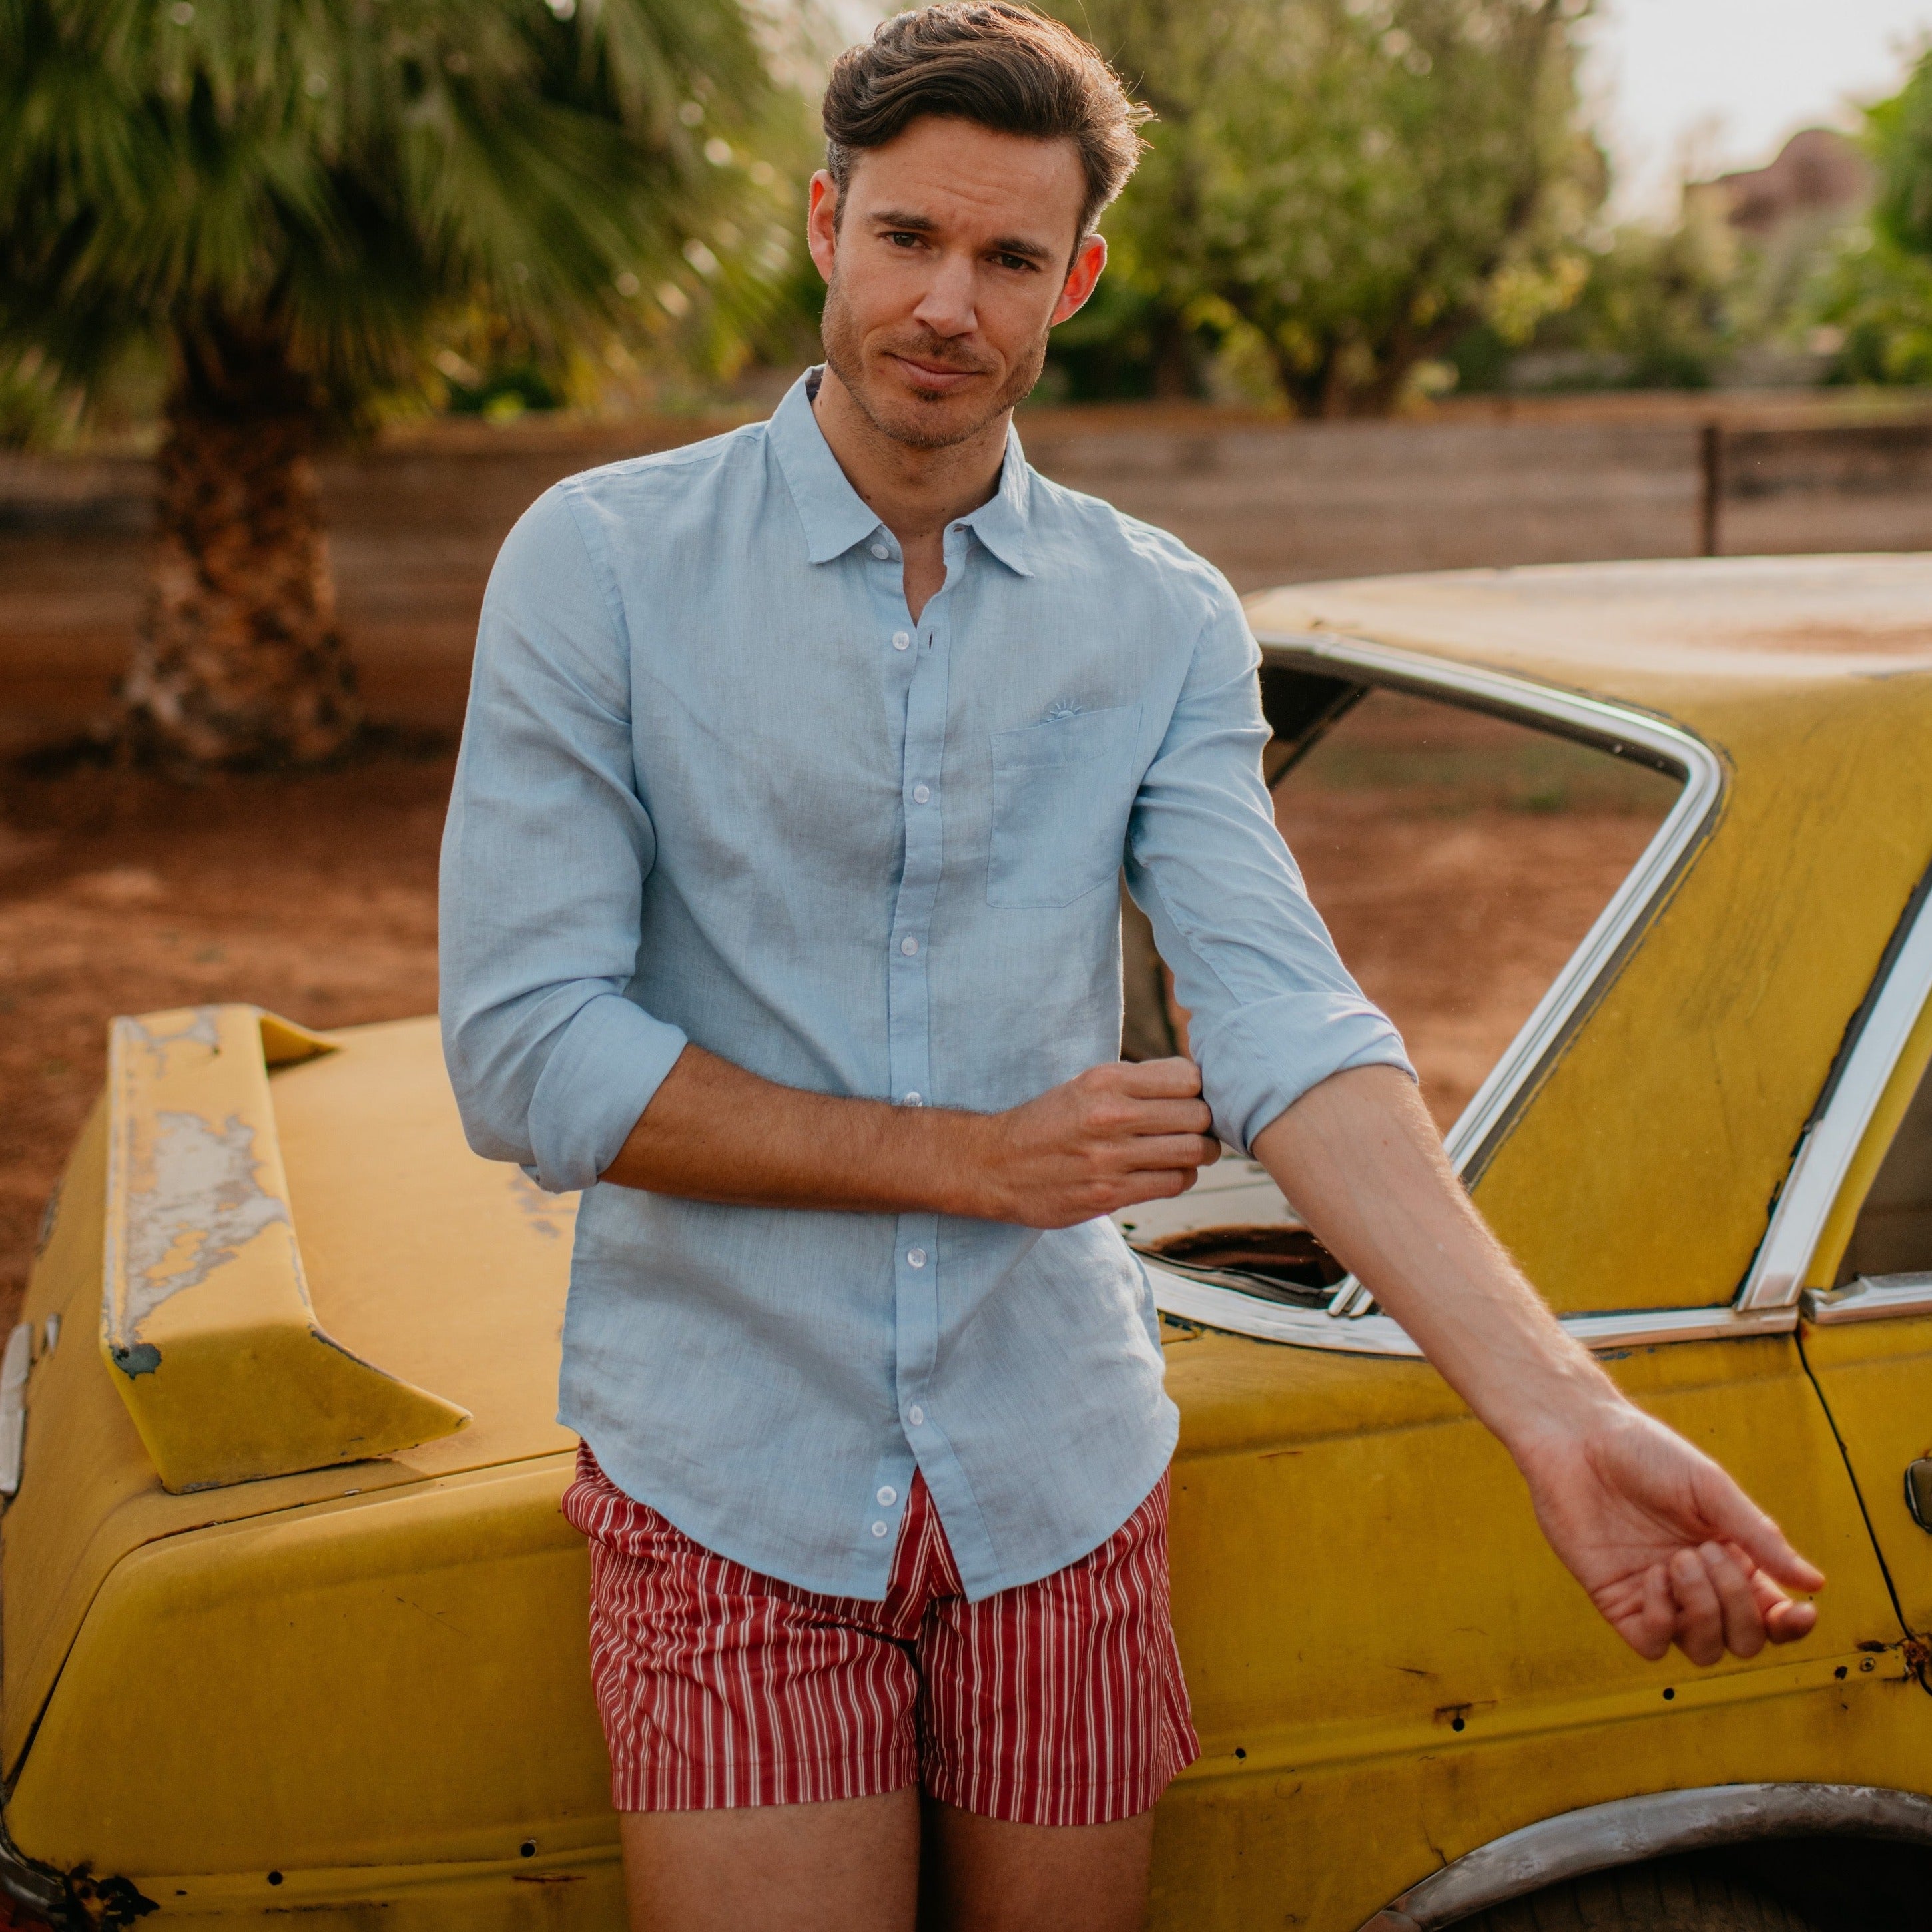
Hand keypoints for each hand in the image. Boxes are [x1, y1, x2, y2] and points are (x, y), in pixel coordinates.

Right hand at [972, 1057, 1220, 1228]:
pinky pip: (1173, 1183)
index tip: (1190, 1097)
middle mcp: (1111, 1115)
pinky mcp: (1110, 1193)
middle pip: (1197, 1115)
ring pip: (1192, 1152)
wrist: (995, 1165)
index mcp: (1106, 1080)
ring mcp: (1111, 1157)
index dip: (1196, 1088)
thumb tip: (1195, 1084)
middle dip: (1204, 1122)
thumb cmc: (1048, 1122)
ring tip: (1188, 1152)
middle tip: (1195, 1128)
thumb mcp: (1085, 1085)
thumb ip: (1135, 1083)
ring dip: (1199, 1153)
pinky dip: (1180, 1177)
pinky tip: (1166, 1172)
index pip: (1187, 1077)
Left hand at [1515, 1403, 1824, 1663]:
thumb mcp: (1710, 1488)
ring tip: (1679, 1561)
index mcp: (1729, 1557)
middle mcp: (1697, 1584)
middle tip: (1707, 1553)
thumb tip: (1813, 1582)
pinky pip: (1651, 1644)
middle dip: (1737, 1606)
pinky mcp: (1617, 1601)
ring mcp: (1657, 1596)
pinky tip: (1652, 1577)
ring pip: (1702, 1651)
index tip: (1803, 1611)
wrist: (1578, 1440)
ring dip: (1701, 1612)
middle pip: (1743, 1640)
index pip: (1772, 1614)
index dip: (1792, 1625)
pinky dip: (1661, 1620)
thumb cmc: (1644, 1453)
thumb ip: (1758, 1536)